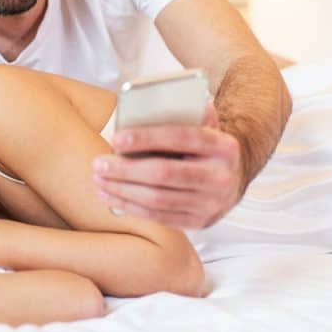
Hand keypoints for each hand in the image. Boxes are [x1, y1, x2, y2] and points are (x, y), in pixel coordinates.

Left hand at [92, 103, 242, 228]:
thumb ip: (182, 115)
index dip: (146, 138)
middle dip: (125, 169)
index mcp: (223, 145)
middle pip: (164, 173)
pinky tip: (112, 198)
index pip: (181, 138)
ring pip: (157, 199)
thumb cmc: (205, 146)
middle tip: (98, 164)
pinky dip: (131, 208)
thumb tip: (142, 109)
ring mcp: (212, 203)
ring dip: (122, 191)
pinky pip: (159, 217)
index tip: (116, 139)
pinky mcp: (200, 222)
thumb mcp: (203, 125)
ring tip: (99, 181)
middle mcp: (221, 176)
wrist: (233, 178)